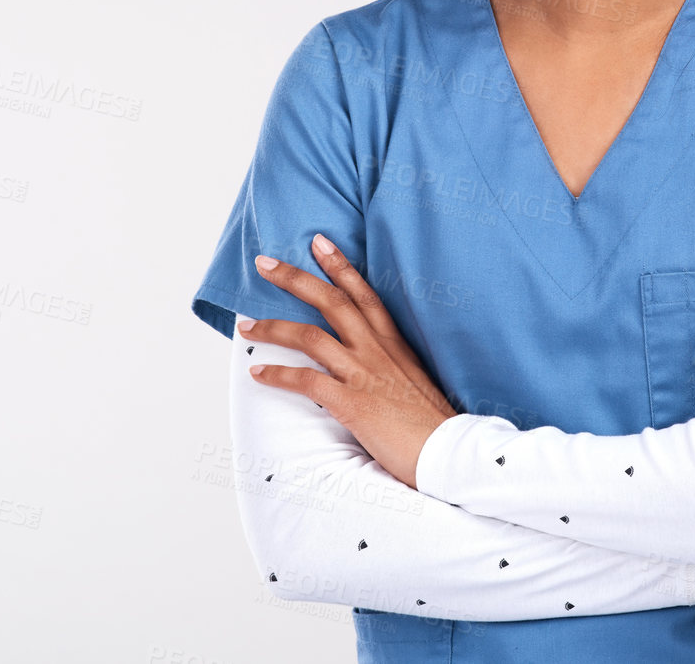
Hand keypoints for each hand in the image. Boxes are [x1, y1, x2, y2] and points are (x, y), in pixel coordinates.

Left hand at [239, 235, 456, 489]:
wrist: (448, 453)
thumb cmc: (430, 423)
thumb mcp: (413, 380)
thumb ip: (390, 364)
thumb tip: (369, 364)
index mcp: (393, 343)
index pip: (363, 293)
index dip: (339, 265)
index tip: (318, 241)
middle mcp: (376, 350)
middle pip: (331, 302)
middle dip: (294, 279)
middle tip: (264, 263)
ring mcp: (364, 374)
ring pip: (310, 337)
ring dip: (273, 329)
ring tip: (246, 326)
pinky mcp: (352, 403)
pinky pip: (306, 381)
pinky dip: (278, 376)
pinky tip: (258, 375)